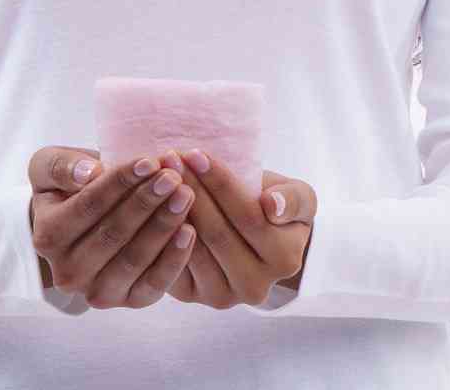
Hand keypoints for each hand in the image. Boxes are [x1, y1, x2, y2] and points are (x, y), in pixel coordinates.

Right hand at [28, 146, 196, 308]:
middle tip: (174, 177)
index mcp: (47, 237)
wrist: (82, 227)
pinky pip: (154, 283)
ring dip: (164, 225)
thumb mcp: (51, 168)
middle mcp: (68, 271)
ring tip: (186, 195)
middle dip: (146, 202)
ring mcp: (98, 292)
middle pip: (113, 233)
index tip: (148, 161)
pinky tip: (190, 231)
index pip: (88, 206)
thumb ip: (62, 165)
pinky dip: (174, 258)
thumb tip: (88, 174)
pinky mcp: (129, 301)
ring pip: (135, 258)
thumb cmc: (70, 188)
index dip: (120, 183)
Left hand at [167, 149, 315, 308]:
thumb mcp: (298, 197)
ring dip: (169, 208)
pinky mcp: (192, 296)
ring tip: (157, 175)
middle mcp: (254, 286)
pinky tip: (151, 202)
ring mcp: (221, 296)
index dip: (220, 184)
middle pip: (215, 232)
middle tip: (169, 158)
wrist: (256, 243)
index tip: (196, 153)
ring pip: (190, 247)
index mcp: (284, 260)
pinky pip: (171, 260)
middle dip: (190, 190)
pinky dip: (160, 230)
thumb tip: (272, 205)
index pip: (247, 216)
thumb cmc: (276, 209)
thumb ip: (292, 198)